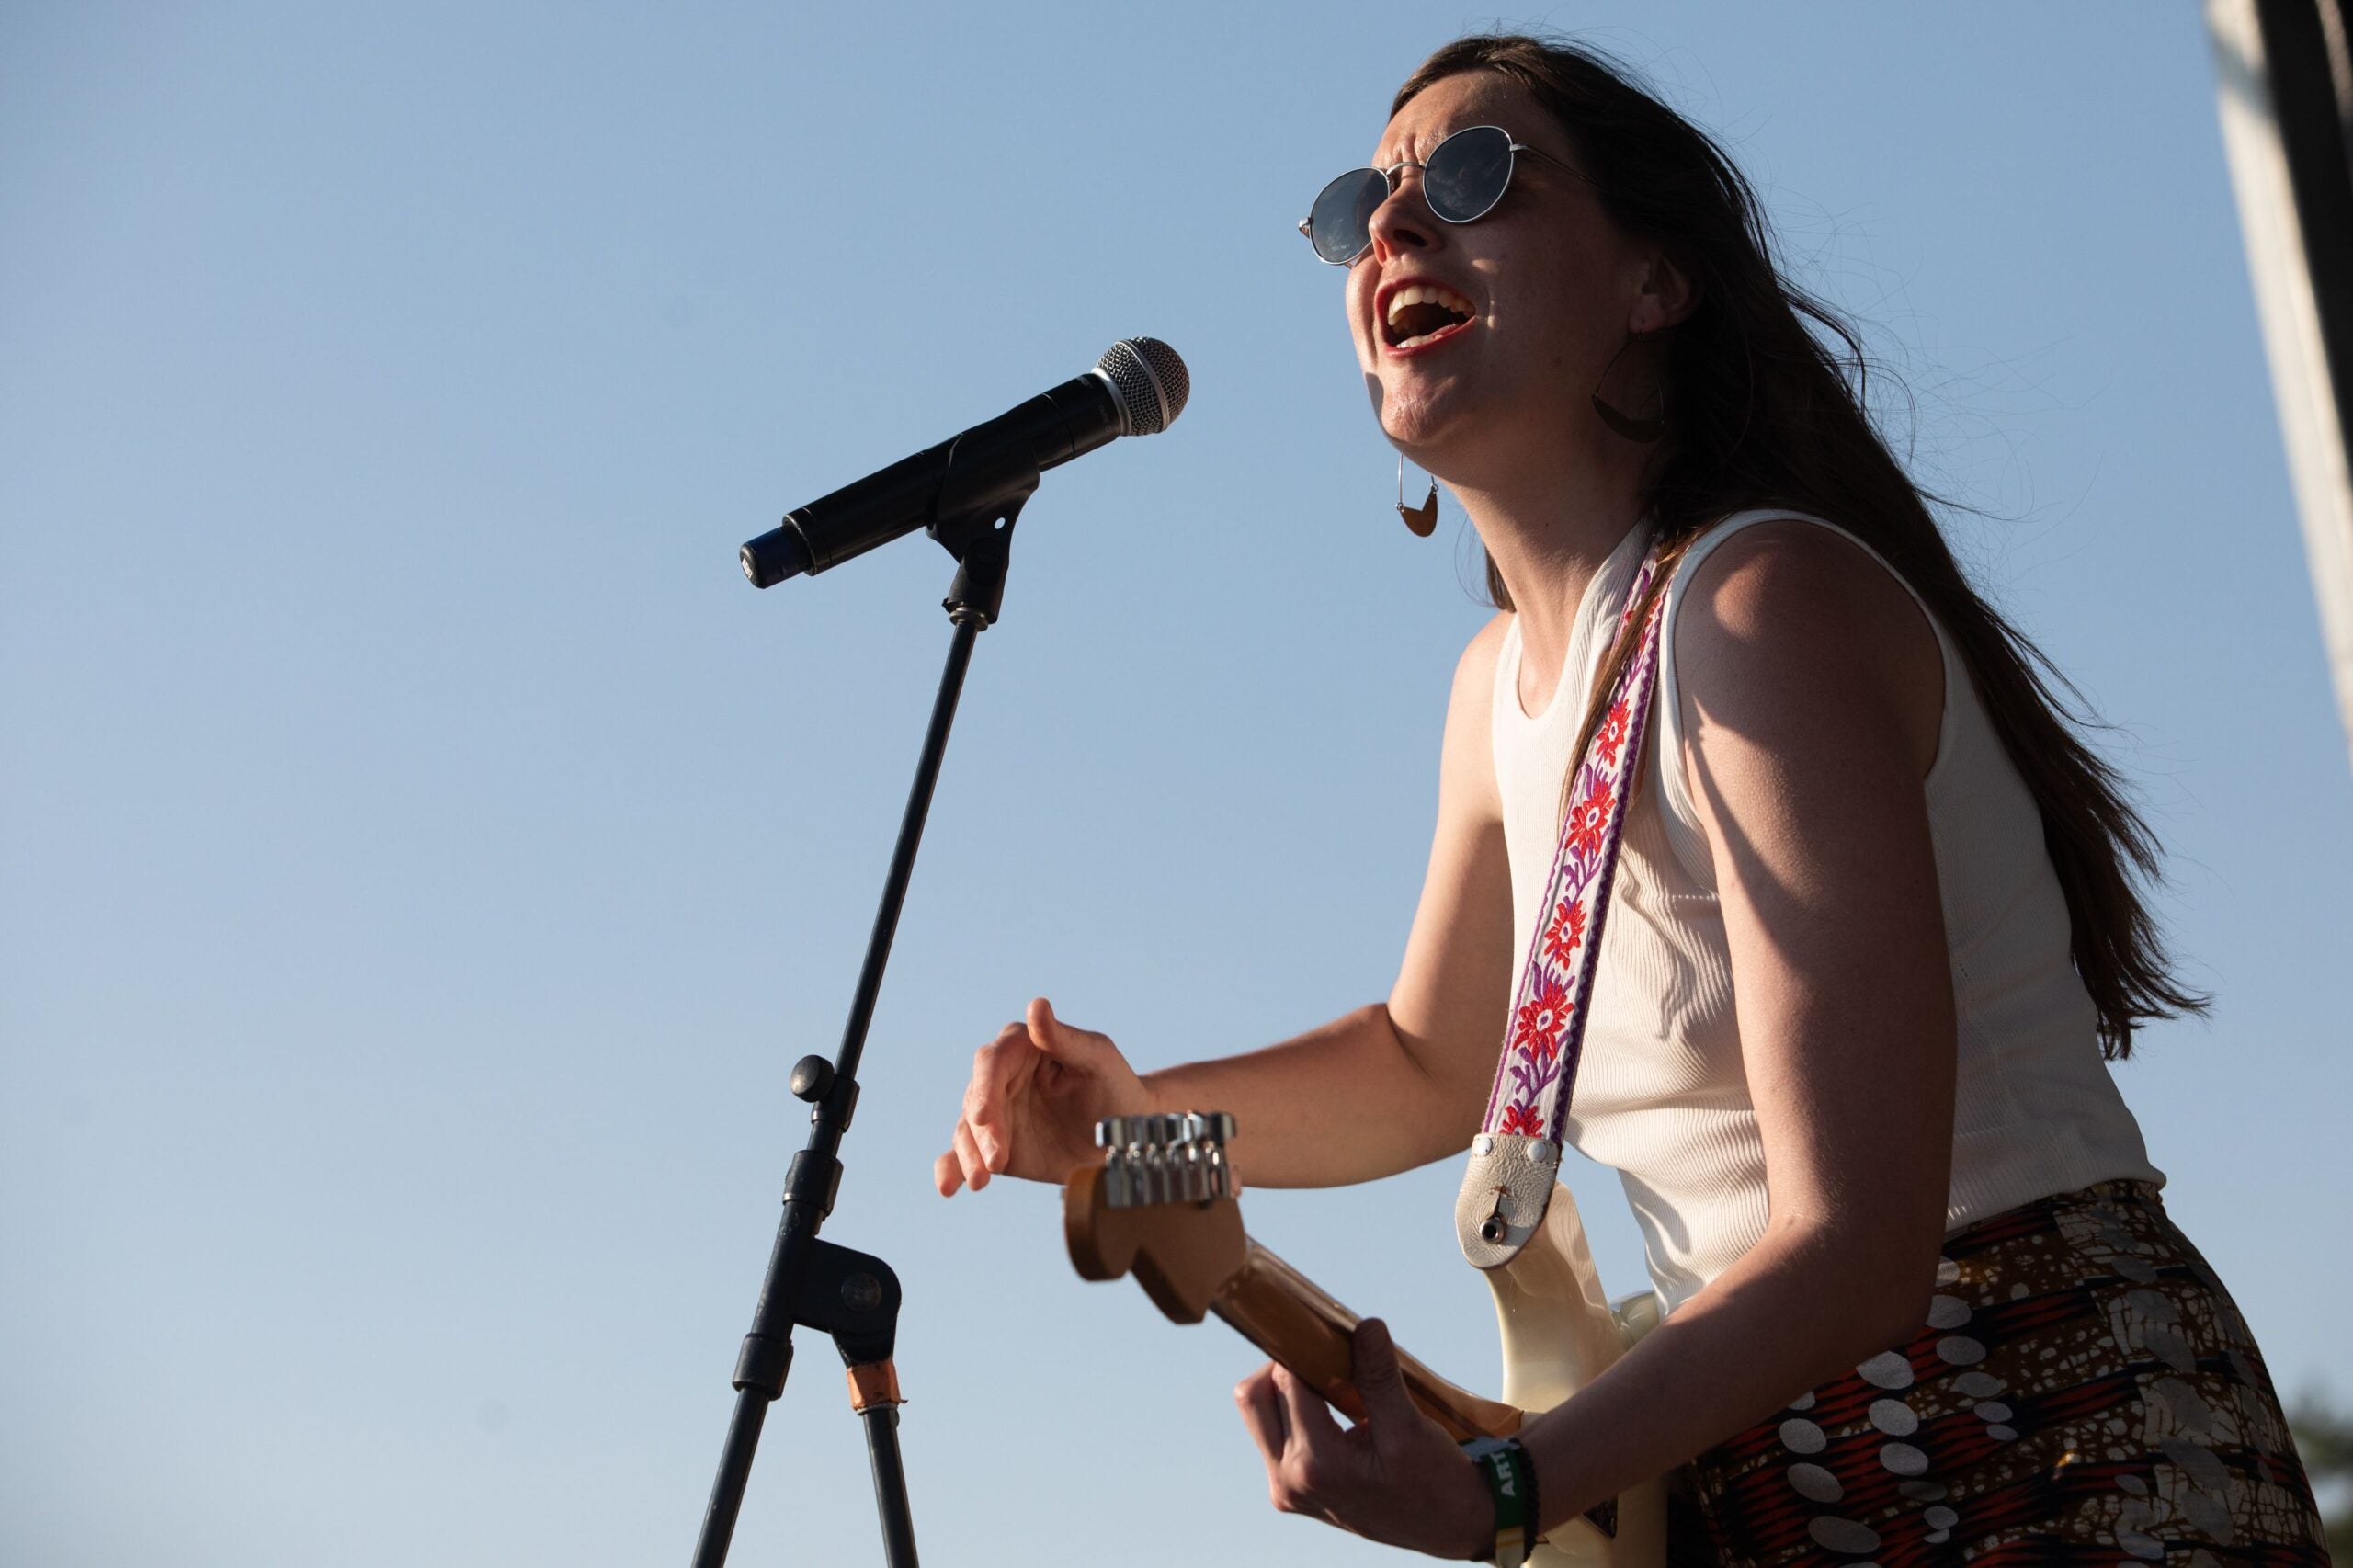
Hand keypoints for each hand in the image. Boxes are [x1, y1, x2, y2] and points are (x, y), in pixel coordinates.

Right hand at [933, 997, 1147, 1195]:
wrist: (1126, 1138)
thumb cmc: (1117, 1087)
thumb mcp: (1098, 1059)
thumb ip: (1065, 1037)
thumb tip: (1036, 1005)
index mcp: (1023, 1046)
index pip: (993, 1062)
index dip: (985, 1088)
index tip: (983, 1116)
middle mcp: (1002, 1077)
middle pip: (976, 1098)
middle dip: (982, 1130)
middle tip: (996, 1160)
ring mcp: (996, 1114)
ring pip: (967, 1130)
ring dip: (969, 1156)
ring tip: (982, 1181)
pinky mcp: (993, 1147)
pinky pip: (965, 1156)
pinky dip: (952, 1170)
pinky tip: (947, 1186)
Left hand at [1234, 1318, 1494, 1559]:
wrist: (1447, 1527)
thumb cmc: (1435, 1483)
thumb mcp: (1411, 1429)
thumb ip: (1380, 1378)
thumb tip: (1366, 1326)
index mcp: (1316, 1465)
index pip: (1286, 1382)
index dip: (1305, 1349)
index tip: (1330, 1334)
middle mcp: (1289, 1480)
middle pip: (1253, 1397)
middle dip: (1285, 1367)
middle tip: (1328, 1358)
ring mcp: (1287, 1489)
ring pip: (1258, 1413)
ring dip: (1286, 1388)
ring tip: (1331, 1383)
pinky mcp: (1292, 1489)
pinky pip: (1273, 1433)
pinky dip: (1294, 1410)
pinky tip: (1331, 1406)